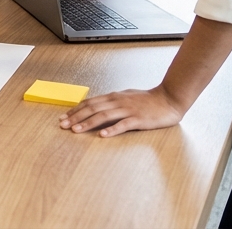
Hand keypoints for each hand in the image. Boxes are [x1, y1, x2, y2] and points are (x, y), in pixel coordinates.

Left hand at [58, 87, 184, 136]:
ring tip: (76, 130)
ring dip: (88, 123)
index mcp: (113, 97)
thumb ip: (111, 101)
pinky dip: (112, 129)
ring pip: (104, 116)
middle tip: (62, 125)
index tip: (63, 118)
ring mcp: (128, 110)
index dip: (75, 110)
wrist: (169, 99)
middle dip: (76, 117)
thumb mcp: (126, 97)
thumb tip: (96, 106)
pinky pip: (123, 124)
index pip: (90, 103)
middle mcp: (118, 102)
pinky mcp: (139, 119)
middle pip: (92, 109)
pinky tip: (103, 135)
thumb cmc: (147, 100)